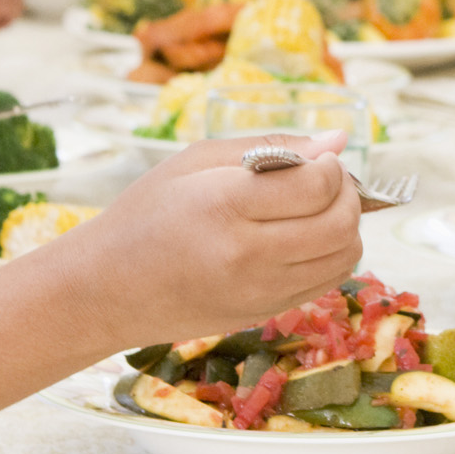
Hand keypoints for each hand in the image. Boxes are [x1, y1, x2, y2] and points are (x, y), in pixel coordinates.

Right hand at [74, 131, 361, 349]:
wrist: (107, 287)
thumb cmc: (143, 214)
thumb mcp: (193, 162)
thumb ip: (268, 147)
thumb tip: (338, 141)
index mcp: (224, 205)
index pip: (315, 185)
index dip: (329, 167)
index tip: (316, 159)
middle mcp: (248, 254)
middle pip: (339, 223)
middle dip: (347, 194)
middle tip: (324, 180)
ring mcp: (260, 291)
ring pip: (344, 256)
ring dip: (345, 226)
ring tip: (314, 209)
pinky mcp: (265, 313)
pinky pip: (326, 282)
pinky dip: (329, 255)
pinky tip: (302, 238)